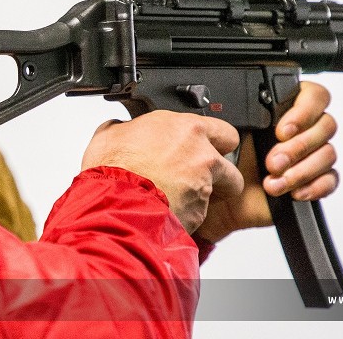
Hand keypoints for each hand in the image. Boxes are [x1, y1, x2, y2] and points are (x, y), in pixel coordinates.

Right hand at [82, 110, 243, 233]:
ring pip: (219, 192)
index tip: (204, 147)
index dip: (214, 141)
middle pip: (231, 165)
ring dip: (203, 194)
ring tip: (177, 197)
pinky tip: (166, 210)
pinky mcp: (198, 213)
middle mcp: (202, 155)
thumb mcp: (111, 133)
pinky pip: (200, 213)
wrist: (113, 204)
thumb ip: (128, 128)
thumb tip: (123, 129)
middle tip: (201, 175)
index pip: (223, 130)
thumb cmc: (113, 169)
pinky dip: (187, 214)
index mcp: (187, 129)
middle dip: (221, 171)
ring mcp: (204, 186)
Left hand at [194, 81, 338, 243]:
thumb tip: (258, 109)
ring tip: (274, 183)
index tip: (281, 131)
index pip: (314, 96)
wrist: (224, 198)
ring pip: (328, 153)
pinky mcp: (316, 179)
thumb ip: (250, 115)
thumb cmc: (226, 161)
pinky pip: (331, 179)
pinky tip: (294, 192)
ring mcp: (311, 154)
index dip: (304, 112)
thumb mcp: (232, 132)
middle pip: (326, 125)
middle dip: (298, 147)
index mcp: (285, 108)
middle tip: (273, 162)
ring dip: (301, 170)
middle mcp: (303, 129)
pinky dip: (314, 187)